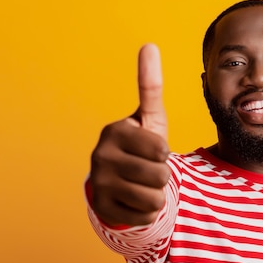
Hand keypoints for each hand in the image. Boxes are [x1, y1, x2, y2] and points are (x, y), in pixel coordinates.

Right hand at [89, 44, 169, 225]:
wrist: (119, 181)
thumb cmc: (140, 146)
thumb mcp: (149, 118)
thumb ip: (150, 85)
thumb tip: (149, 45)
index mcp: (114, 131)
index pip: (161, 150)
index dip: (164, 153)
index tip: (151, 149)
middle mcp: (100, 156)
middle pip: (159, 176)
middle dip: (162, 176)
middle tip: (147, 170)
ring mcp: (98, 183)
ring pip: (154, 199)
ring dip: (156, 194)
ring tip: (142, 185)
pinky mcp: (101, 208)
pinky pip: (145, 217)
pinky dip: (147, 212)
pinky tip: (134, 200)